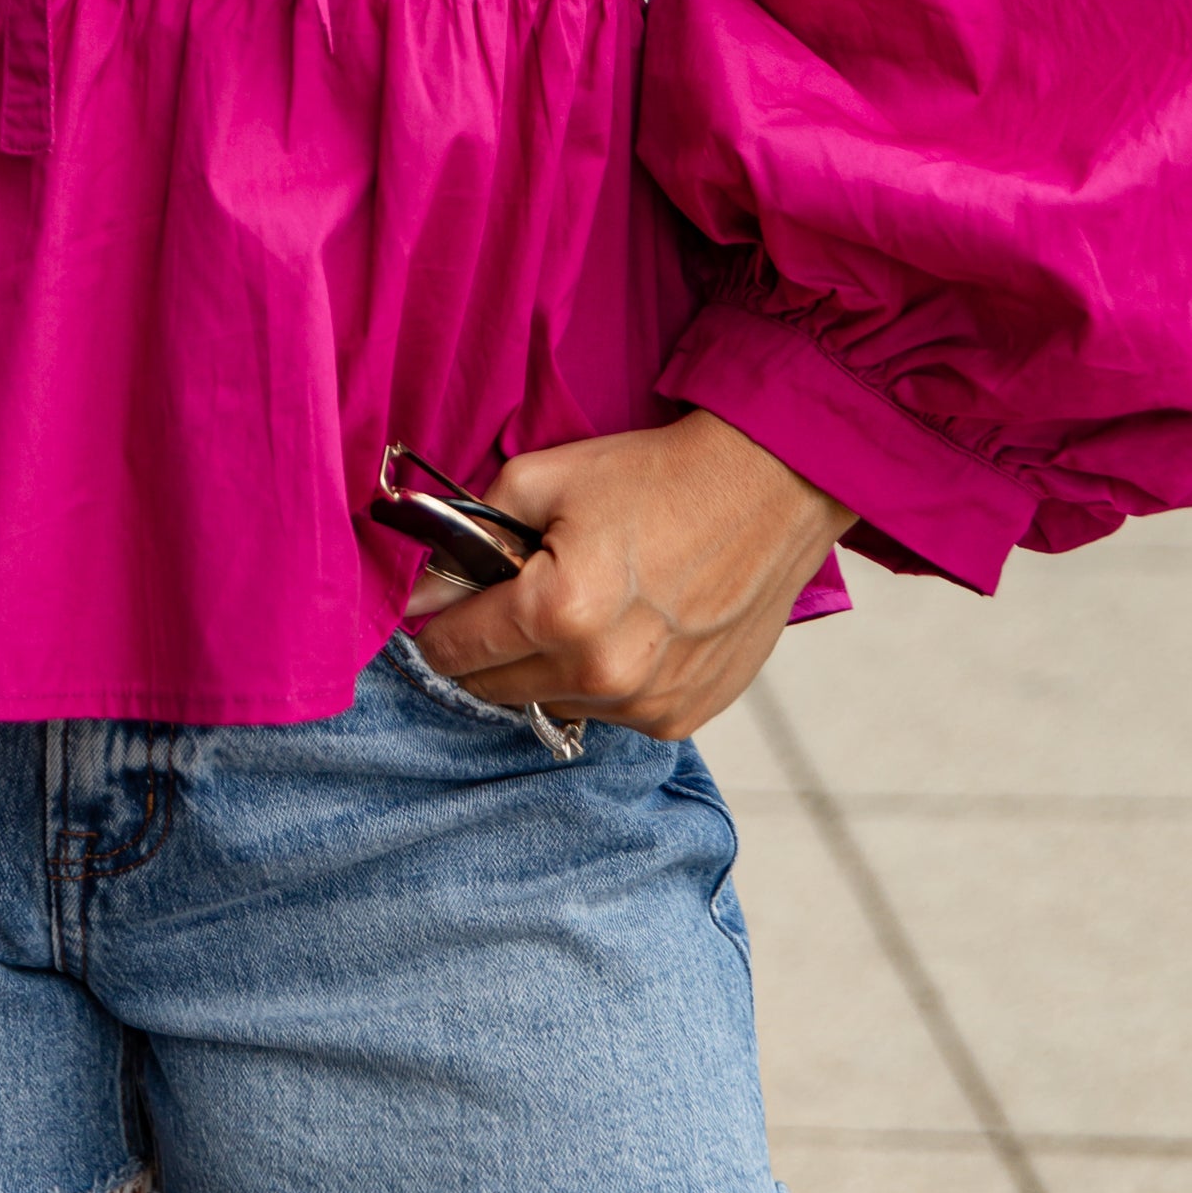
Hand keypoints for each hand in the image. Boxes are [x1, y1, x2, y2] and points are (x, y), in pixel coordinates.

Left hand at [403, 414, 847, 738]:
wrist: (767, 490)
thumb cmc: (657, 477)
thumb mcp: (543, 476)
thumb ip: (468, 532)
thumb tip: (424, 591)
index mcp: (558, 611)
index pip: (454, 649)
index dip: (438, 624)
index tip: (443, 606)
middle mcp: (600, 672)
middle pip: (493, 688)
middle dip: (487, 646)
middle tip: (512, 599)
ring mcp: (645, 703)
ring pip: (551, 702)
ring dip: (548, 666)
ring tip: (583, 607)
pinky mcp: (682, 716)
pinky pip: (611, 713)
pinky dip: (603, 680)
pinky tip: (628, 629)